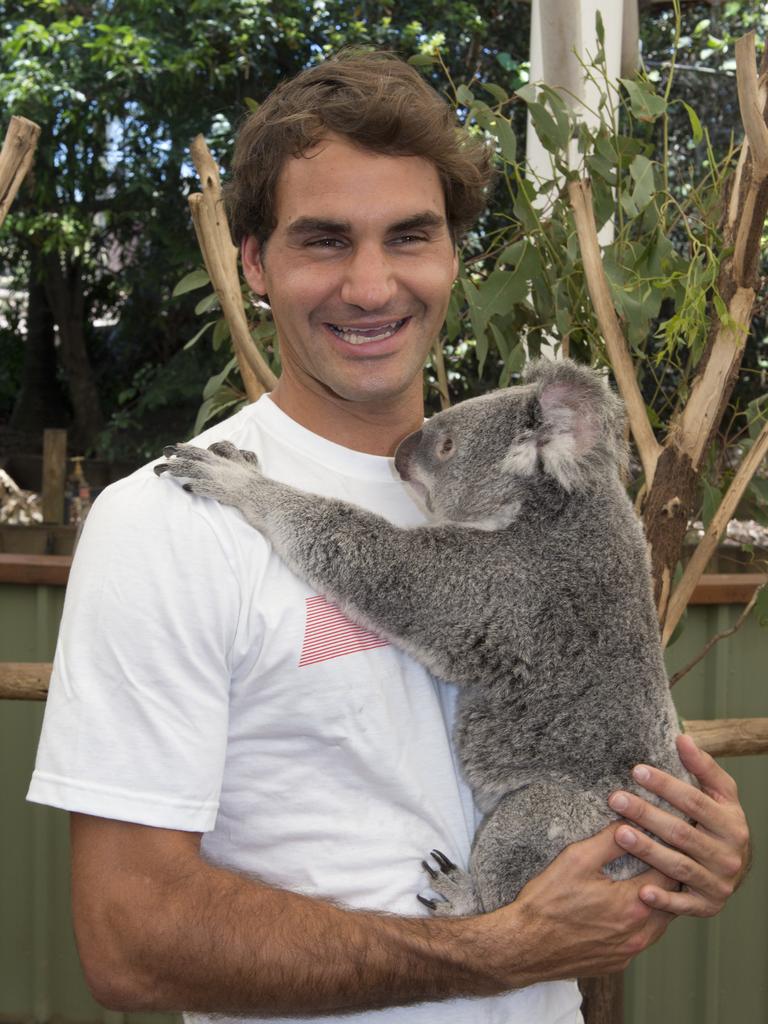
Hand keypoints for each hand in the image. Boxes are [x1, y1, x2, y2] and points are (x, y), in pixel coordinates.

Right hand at [497, 825, 675, 982]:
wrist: (524, 946)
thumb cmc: (547, 902)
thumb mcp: (577, 859)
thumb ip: (609, 840)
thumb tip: (631, 823)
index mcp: (633, 904)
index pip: (670, 874)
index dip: (670, 854)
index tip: (667, 839)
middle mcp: (638, 933)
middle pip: (671, 902)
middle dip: (668, 878)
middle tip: (661, 858)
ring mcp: (629, 952)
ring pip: (660, 924)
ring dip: (657, 903)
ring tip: (647, 880)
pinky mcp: (617, 963)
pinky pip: (641, 940)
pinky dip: (642, 923)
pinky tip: (626, 908)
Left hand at [608, 734, 750, 917]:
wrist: (735, 866)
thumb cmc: (719, 822)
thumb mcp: (720, 794)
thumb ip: (703, 767)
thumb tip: (682, 737)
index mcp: (731, 823)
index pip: (695, 801)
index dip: (666, 785)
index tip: (637, 771)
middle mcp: (728, 855)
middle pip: (682, 833)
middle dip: (646, 814)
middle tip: (616, 799)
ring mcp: (719, 882)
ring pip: (679, 866)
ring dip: (648, 851)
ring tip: (619, 833)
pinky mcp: (708, 906)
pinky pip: (684, 905)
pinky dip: (664, 900)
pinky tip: (642, 891)